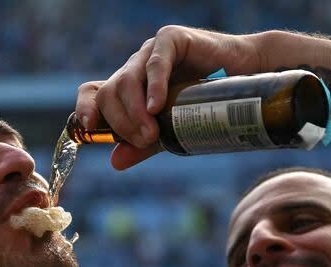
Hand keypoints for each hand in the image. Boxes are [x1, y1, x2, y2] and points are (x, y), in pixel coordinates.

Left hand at [76, 25, 267, 169]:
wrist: (245, 76)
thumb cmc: (207, 103)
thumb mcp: (169, 130)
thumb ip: (142, 145)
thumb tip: (115, 163)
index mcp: (129, 86)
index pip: (94, 92)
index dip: (86, 108)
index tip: (89, 129)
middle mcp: (135, 67)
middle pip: (109, 92)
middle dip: (122, 122)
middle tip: (145, 141)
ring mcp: (150, 52)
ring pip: (127, 80)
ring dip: (134, 112)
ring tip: (152, 133)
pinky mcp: (171, 40)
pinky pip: (155, 63)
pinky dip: (153, 87)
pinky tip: (156, 106)